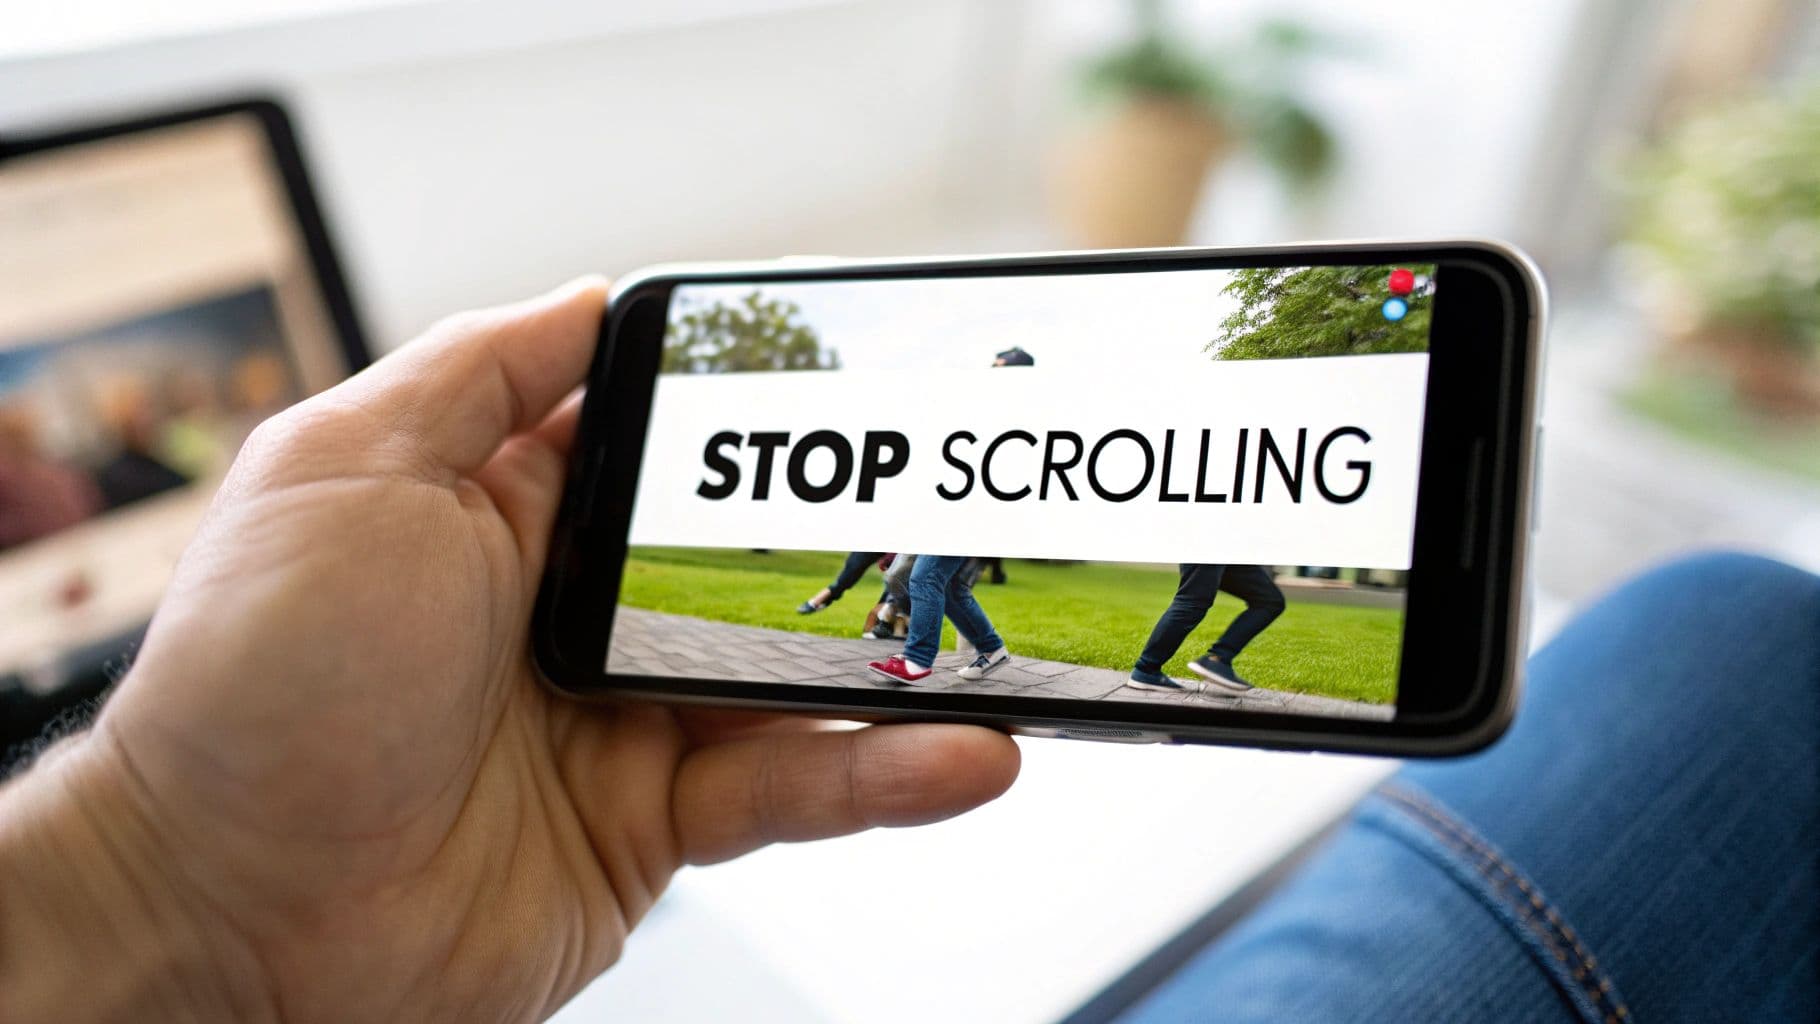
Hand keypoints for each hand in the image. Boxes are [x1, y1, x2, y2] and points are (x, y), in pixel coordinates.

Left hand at [0, 280, 1019, 1021]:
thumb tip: (592, 298)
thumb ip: (478, 372)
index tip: (857, 377)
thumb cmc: (259, 686)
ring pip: (793, 673)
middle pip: (752, 551)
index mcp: (506, 508)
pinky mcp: (657, 824)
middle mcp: (575, 609)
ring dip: (901, 661)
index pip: (660, 436)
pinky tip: (960, 754)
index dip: (753, 407)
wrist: (233, 918)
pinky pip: (790, 787)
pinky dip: (882, 775)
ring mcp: (623, 720)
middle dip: (857, 532)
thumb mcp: (346, 469)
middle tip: (961, 508)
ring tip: (995, 639)